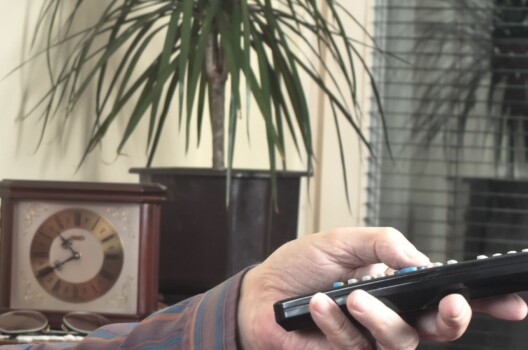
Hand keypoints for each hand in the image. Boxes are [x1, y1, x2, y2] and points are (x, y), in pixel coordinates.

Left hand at [237, 227, 527, 348]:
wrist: (258, 293)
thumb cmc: (302, 267)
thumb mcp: (342, 241)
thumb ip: (383, 244)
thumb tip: (421, 260)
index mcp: (403, 288)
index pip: (451, 297)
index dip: (488, 303)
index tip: (514, 303)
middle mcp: (395, 317)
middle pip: (441, 329)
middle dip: (452, 318)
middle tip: (448, 303)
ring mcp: (372, 341)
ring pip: (401, 341)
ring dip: (379, 318)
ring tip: (352, 297)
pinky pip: (355, 346)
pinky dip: (338, 323)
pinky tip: (321, 306)